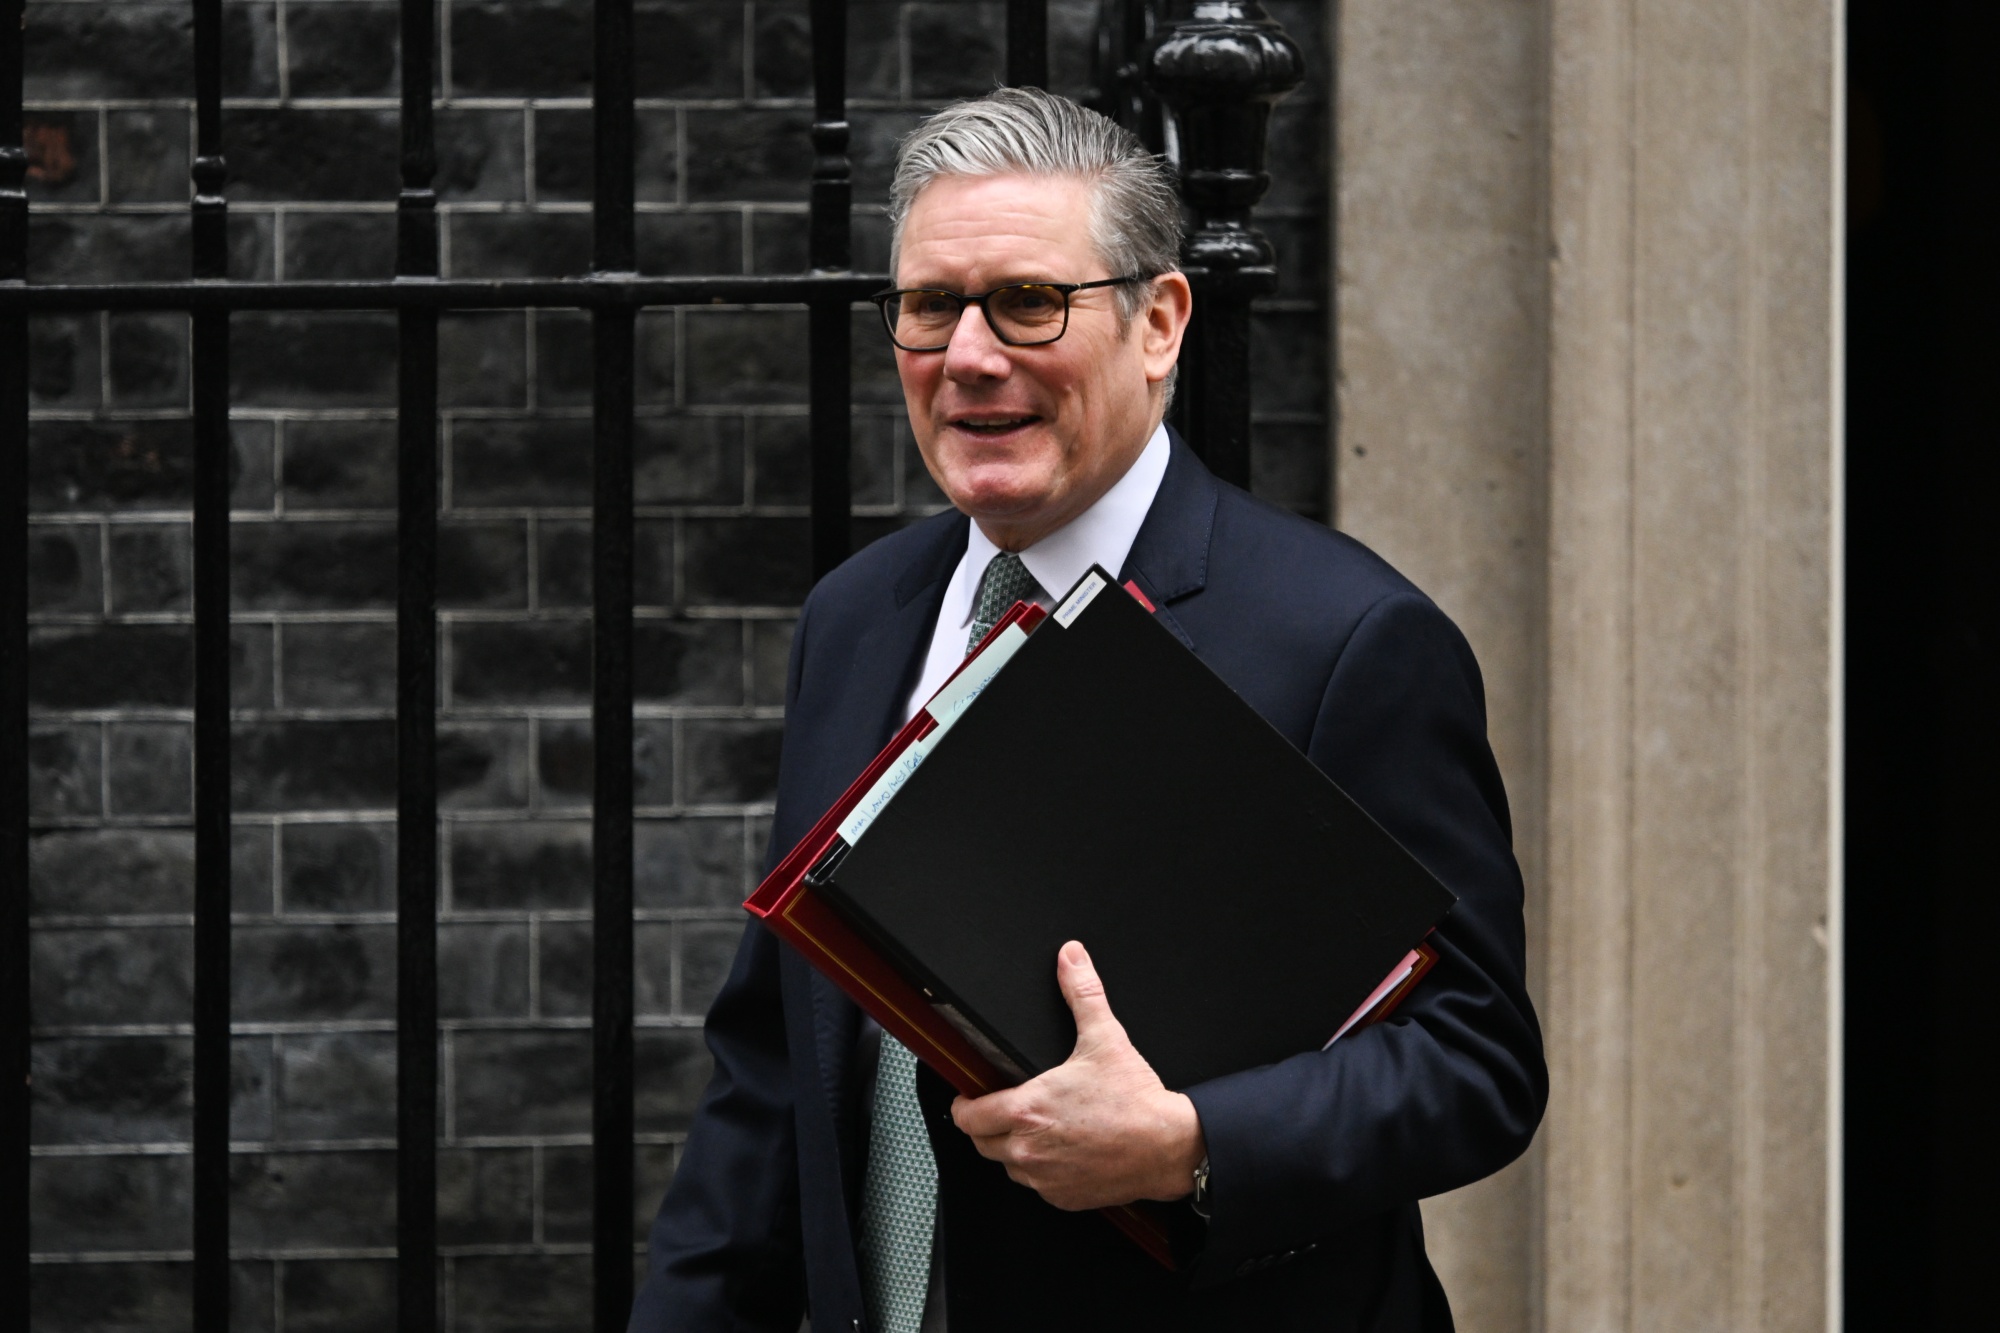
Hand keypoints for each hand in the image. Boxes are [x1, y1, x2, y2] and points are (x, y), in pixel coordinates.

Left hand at [950, 940, 1206, 1210]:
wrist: (1169, 1146)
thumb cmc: (1135, 1100)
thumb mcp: (1105, 1038)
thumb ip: (1082, 993)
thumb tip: (1071, 958)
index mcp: (1026, 1110)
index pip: (967, 1117)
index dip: (964, 1106)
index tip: (969, 1100)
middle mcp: (1028, 1149)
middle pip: (982, 1144)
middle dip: (987, 1127)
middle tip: (1003, 1111)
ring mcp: (1044, 1179)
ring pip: (1009, 1166)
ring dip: (1014, 1150)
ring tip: (1036, 1129)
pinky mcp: (1064, 1198)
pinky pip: (1037, 1186)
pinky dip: (1042, 1172)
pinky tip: (1061, 1151)